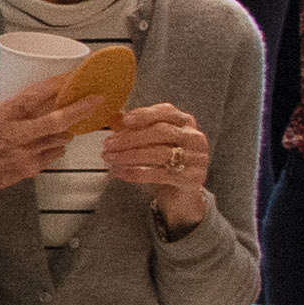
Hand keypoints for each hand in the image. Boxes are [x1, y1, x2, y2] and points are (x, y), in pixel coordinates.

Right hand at [0, 67, 87, 206]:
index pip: (32, 97)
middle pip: (56, 122)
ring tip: (67, 121)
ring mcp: (23, 155)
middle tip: (96, 99)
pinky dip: (57, 146)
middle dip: (80, 109)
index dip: (55, 85)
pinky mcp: (29, 169)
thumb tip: (1, 71)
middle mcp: (13, 136)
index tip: (72, 76)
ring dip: (67, 128)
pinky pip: (54, 155)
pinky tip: (51, 140)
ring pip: (59, 139)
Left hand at [103, 99, 212, 231]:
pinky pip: (160, 174)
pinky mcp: (191, 178)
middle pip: (161, 132)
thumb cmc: (162, 161)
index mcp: (185, 122)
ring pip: (159, 153)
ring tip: (109, 158)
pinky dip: (136, 173)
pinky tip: (119, 173)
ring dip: (129, 155)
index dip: (145, 114)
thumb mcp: (150, 142)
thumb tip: (114, 117)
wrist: (180, 192)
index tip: (125, 120)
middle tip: (107, 145)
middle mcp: (194, 137)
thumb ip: (134, 128)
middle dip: (130, 138)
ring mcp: (196, 158)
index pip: (167, 111)